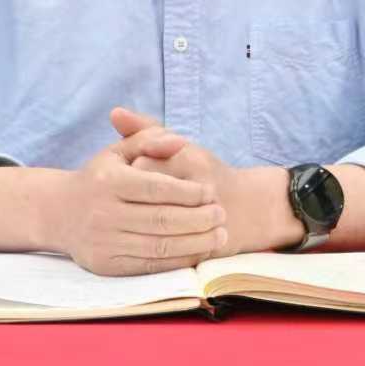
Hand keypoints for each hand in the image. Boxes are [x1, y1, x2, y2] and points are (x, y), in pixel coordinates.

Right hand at [46, 118, 229, 277]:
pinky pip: (150, 266)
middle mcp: (104, 213)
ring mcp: (105, 242)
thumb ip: (149, 138)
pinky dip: (178, 262)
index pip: (157, 188)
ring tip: (219, 236)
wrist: (59, 213)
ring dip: (195, 243)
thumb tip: (179, 140)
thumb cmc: (99, 177)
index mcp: (108, 181)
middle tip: (222, 214)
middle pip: (161, 220)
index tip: (211, 191)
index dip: (188, 192)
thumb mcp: (117, 151)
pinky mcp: (107, 265)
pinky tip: (198, 252)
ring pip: (159, 246)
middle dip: (198, 219)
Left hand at [110, 106, 300, 256]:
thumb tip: (114, 112)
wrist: (250, 208)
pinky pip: (172, 252)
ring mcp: (208, 220)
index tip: (124, 177)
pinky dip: (153, 248)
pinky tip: (144, 240)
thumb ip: (146, 129)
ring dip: (139, 227)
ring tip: (134, 219)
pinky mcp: (209, 247)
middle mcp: (202, 187)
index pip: (144, 165)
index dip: (128, 173)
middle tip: (125, 202)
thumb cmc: (204, 171)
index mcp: (192, 159)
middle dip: (130, 202)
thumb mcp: (179, 145)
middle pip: (148, 196)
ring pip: (158, 229)